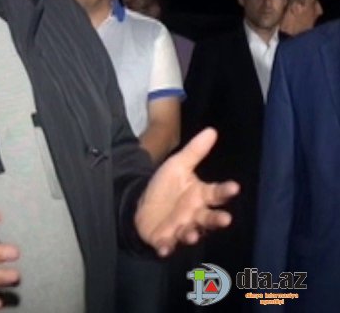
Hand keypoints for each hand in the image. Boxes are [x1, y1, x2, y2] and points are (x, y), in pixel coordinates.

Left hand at [134, 127, 239, 256]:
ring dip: (191, 235)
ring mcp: (181, 228)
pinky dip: (166, 247)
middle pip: (209, 219)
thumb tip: (212, 130)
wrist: (142, 204)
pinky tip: (164, 247)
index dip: (225, 190)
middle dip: (217, 220)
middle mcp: (195, 215)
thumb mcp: (178, 165)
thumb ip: (195, 151)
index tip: (235, 187)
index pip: (217, 193)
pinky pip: (167, 245)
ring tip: (191, 235)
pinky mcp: (164, 239)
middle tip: (225, 219)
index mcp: (200, 196)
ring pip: (190, 233)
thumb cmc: (167, 186)